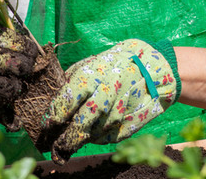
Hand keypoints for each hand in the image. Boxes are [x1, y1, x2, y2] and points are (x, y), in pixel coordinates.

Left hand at [43, 39, 179, 162]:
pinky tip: (95, 133)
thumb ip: (75, 77)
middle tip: (55, 146)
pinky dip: (99, 137)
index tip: (47, 124)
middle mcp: (106, 94)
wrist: (158, 69)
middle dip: (65, 138)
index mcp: (94, 75)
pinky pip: (109, 137)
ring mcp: (120, 111)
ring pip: (94, 134)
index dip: (54, 116)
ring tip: (71, 142)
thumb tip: (55, 96)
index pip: (67, 101)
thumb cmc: (121, 62)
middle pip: (80, 124)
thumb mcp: (96, 60)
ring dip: (81, 140)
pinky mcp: (131, 124)